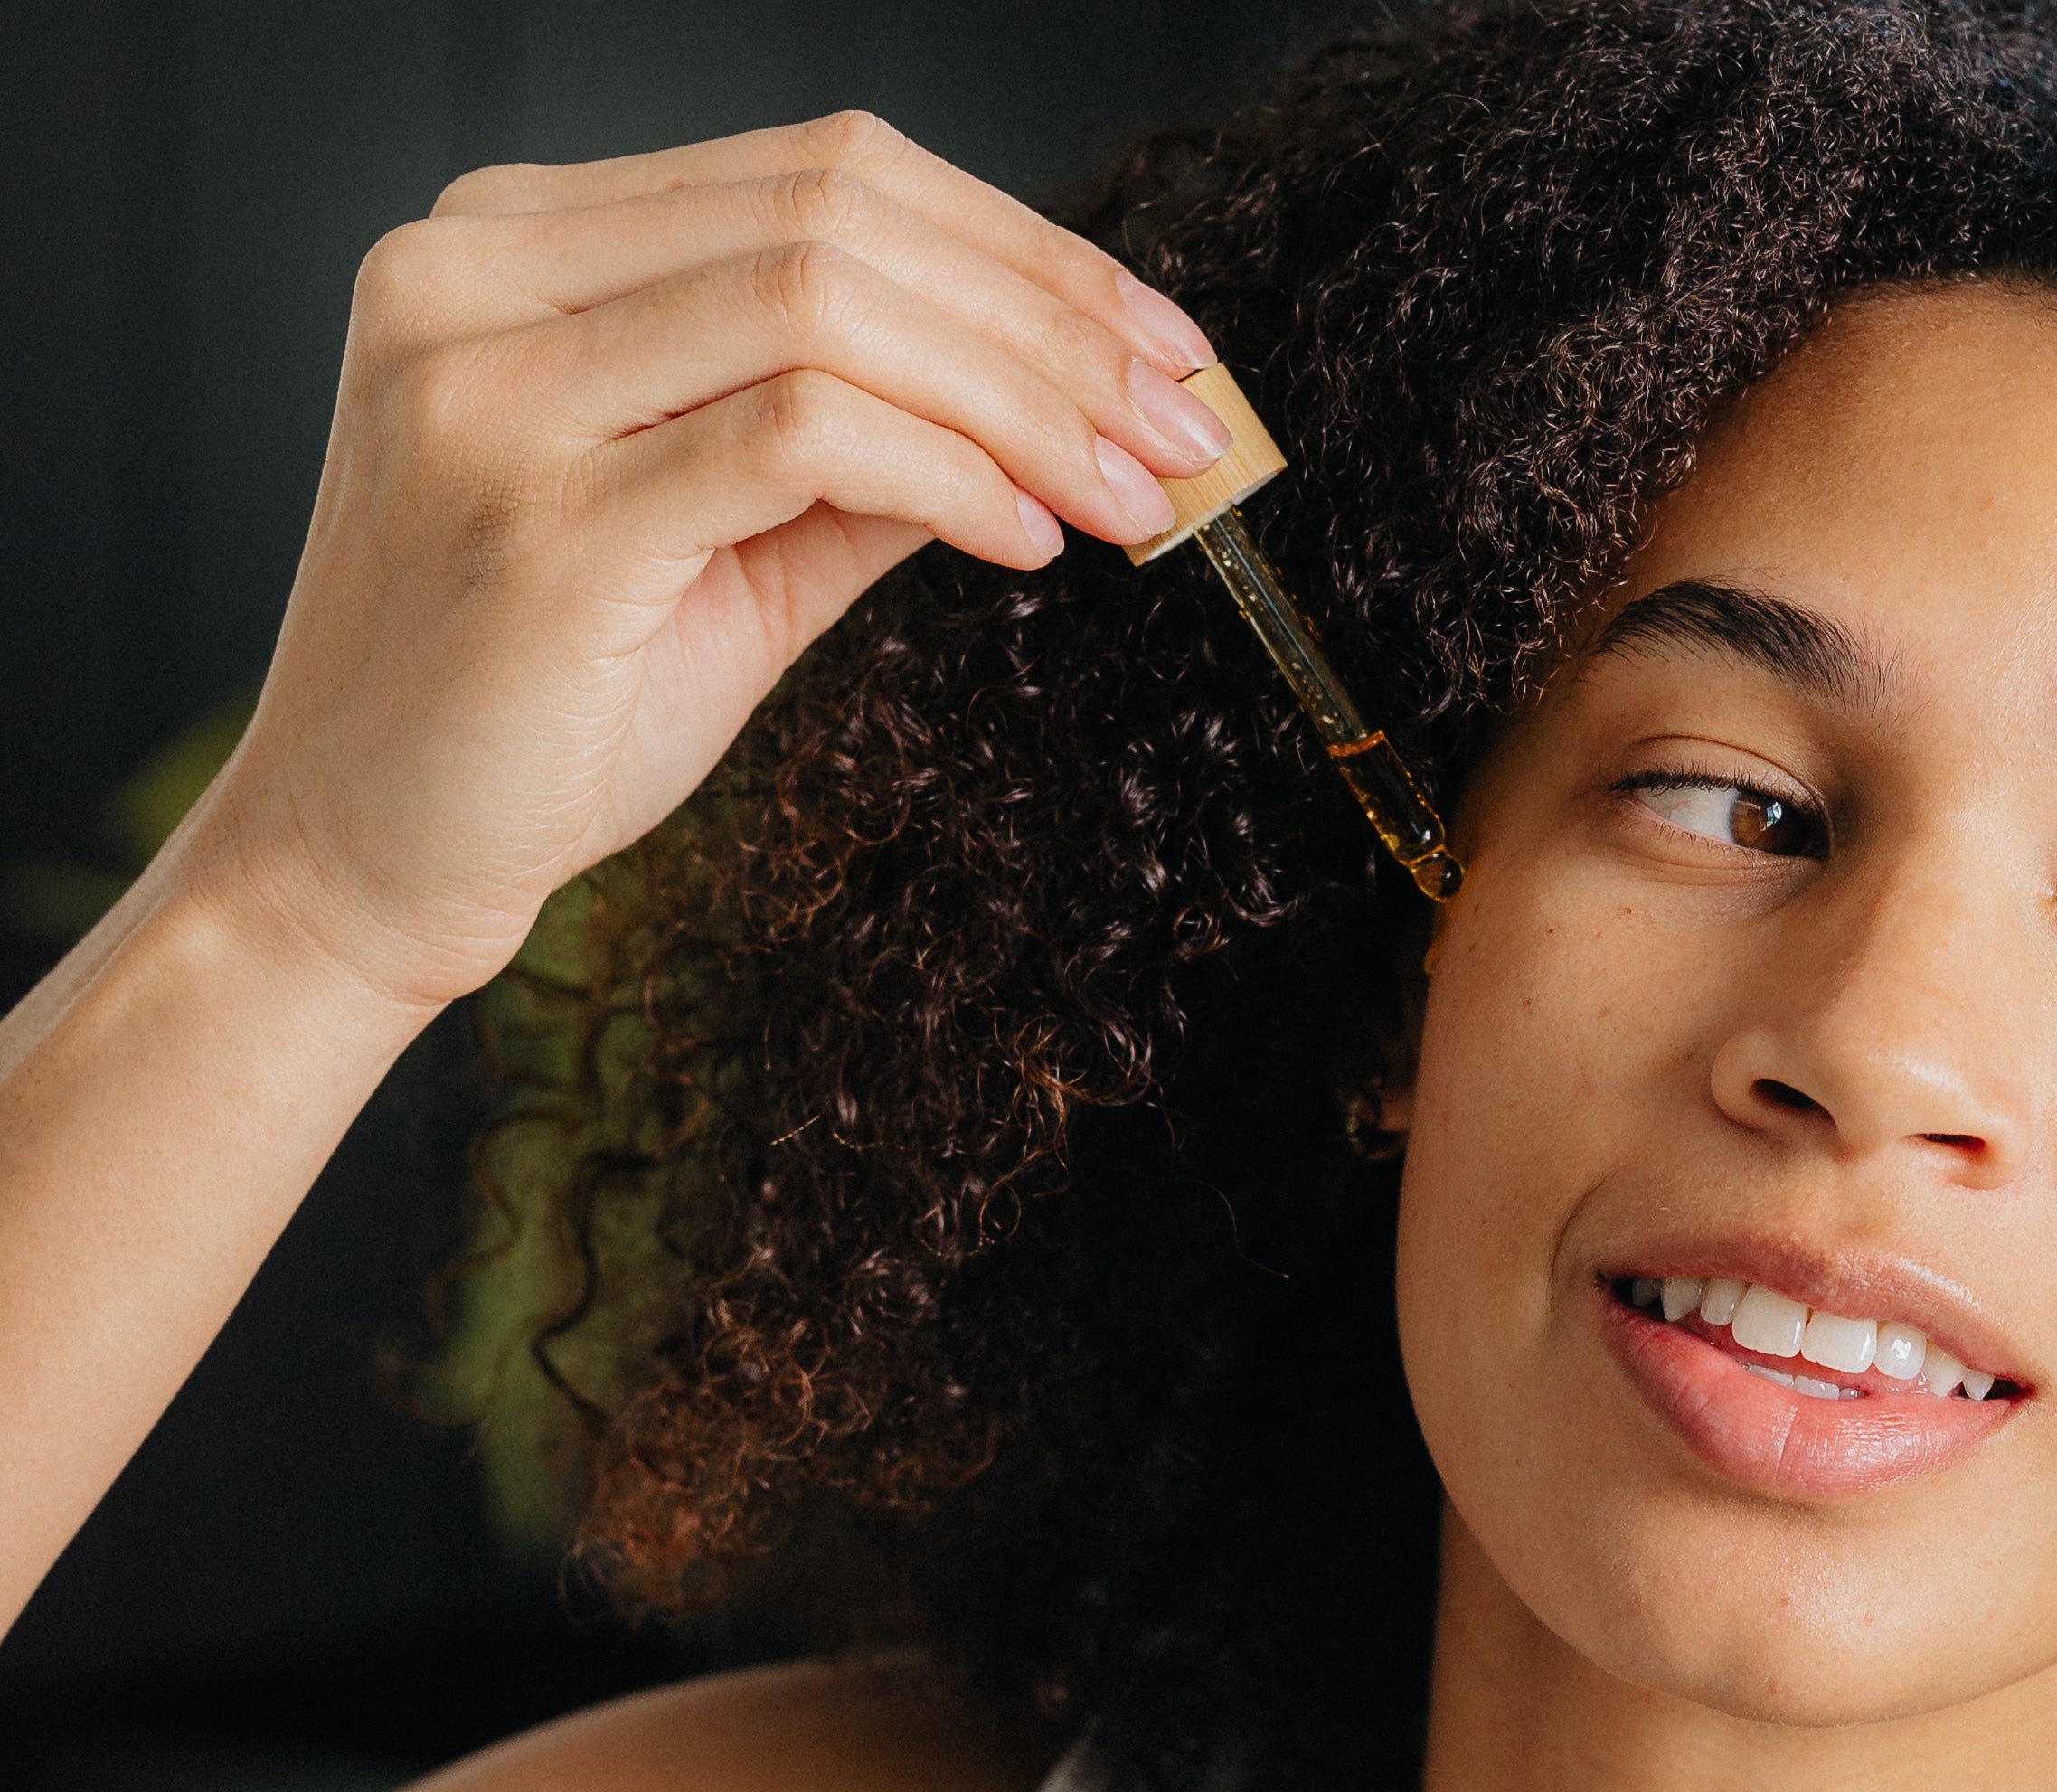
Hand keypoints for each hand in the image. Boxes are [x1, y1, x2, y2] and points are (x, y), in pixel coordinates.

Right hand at [187, 111, 1225, 1015]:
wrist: (367, 853)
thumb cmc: (541, 708)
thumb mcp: (724, 549)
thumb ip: (856, 459)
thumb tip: (1047, 418)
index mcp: (516, 247)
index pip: (819, 176)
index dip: (1020, 248)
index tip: (1160, 344)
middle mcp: (481, 274)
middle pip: (840, 219)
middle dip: (1055, 321)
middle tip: (1192, 424)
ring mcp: (494, 384)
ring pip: (829, 307)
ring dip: (1028, 400)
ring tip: (1139, 491)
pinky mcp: (542, 517)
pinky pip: (803, 439)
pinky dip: (953, 479)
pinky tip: (1029, 541)